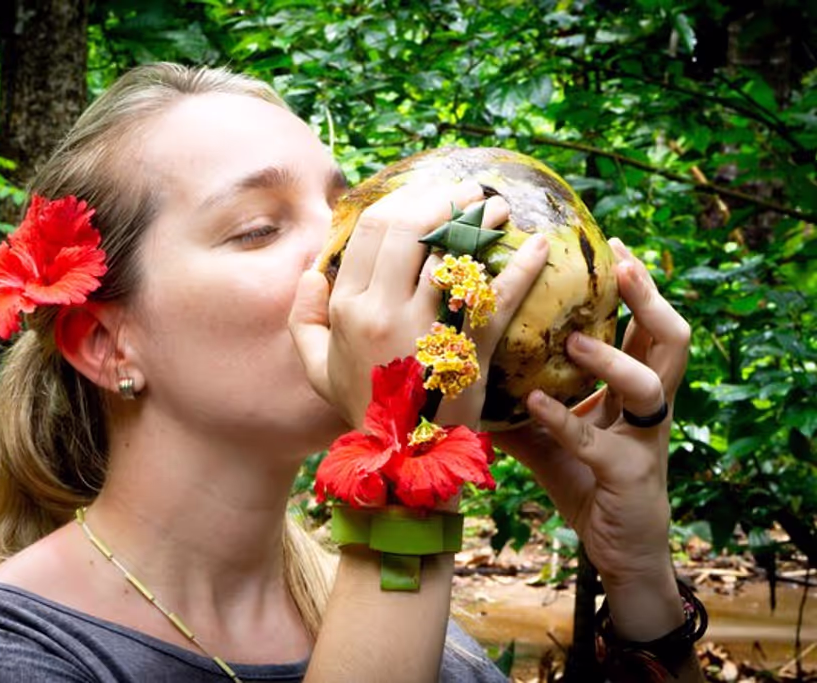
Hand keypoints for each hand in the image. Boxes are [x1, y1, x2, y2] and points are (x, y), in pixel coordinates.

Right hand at [289, 180, 543, 430]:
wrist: (403, 456)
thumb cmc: (364, 405)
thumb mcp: (316, 367)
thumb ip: (303, 317)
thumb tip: (312, 273)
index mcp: (349, 307)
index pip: (375, 229)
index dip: (406, 202)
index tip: (430, 197)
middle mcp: (384, 310)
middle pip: (414, 228)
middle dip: (444, 200)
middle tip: (469, 193)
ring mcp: (427, 328)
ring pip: (456, 253)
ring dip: (483, 223)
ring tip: (500, 210)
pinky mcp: (468, 349)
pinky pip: (499, 296)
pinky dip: (523, 268)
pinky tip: (540, 247)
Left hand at [493, 238, 691, 588]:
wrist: (619, 551)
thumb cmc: (584, 481)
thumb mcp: (546, 431)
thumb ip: (516, 397)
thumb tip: (465, 361)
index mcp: (636, 388)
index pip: (645, 325)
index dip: (636, 286)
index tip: (612, 248)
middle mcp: (650, 407)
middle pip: (671, 338)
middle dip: (649, 298)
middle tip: (619, 265)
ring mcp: (645, 441)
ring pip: (649, 384)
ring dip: (610, 357)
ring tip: (572, 337)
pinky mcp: (629, 476)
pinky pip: (598, 441)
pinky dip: (565, 419)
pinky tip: (535, 403)